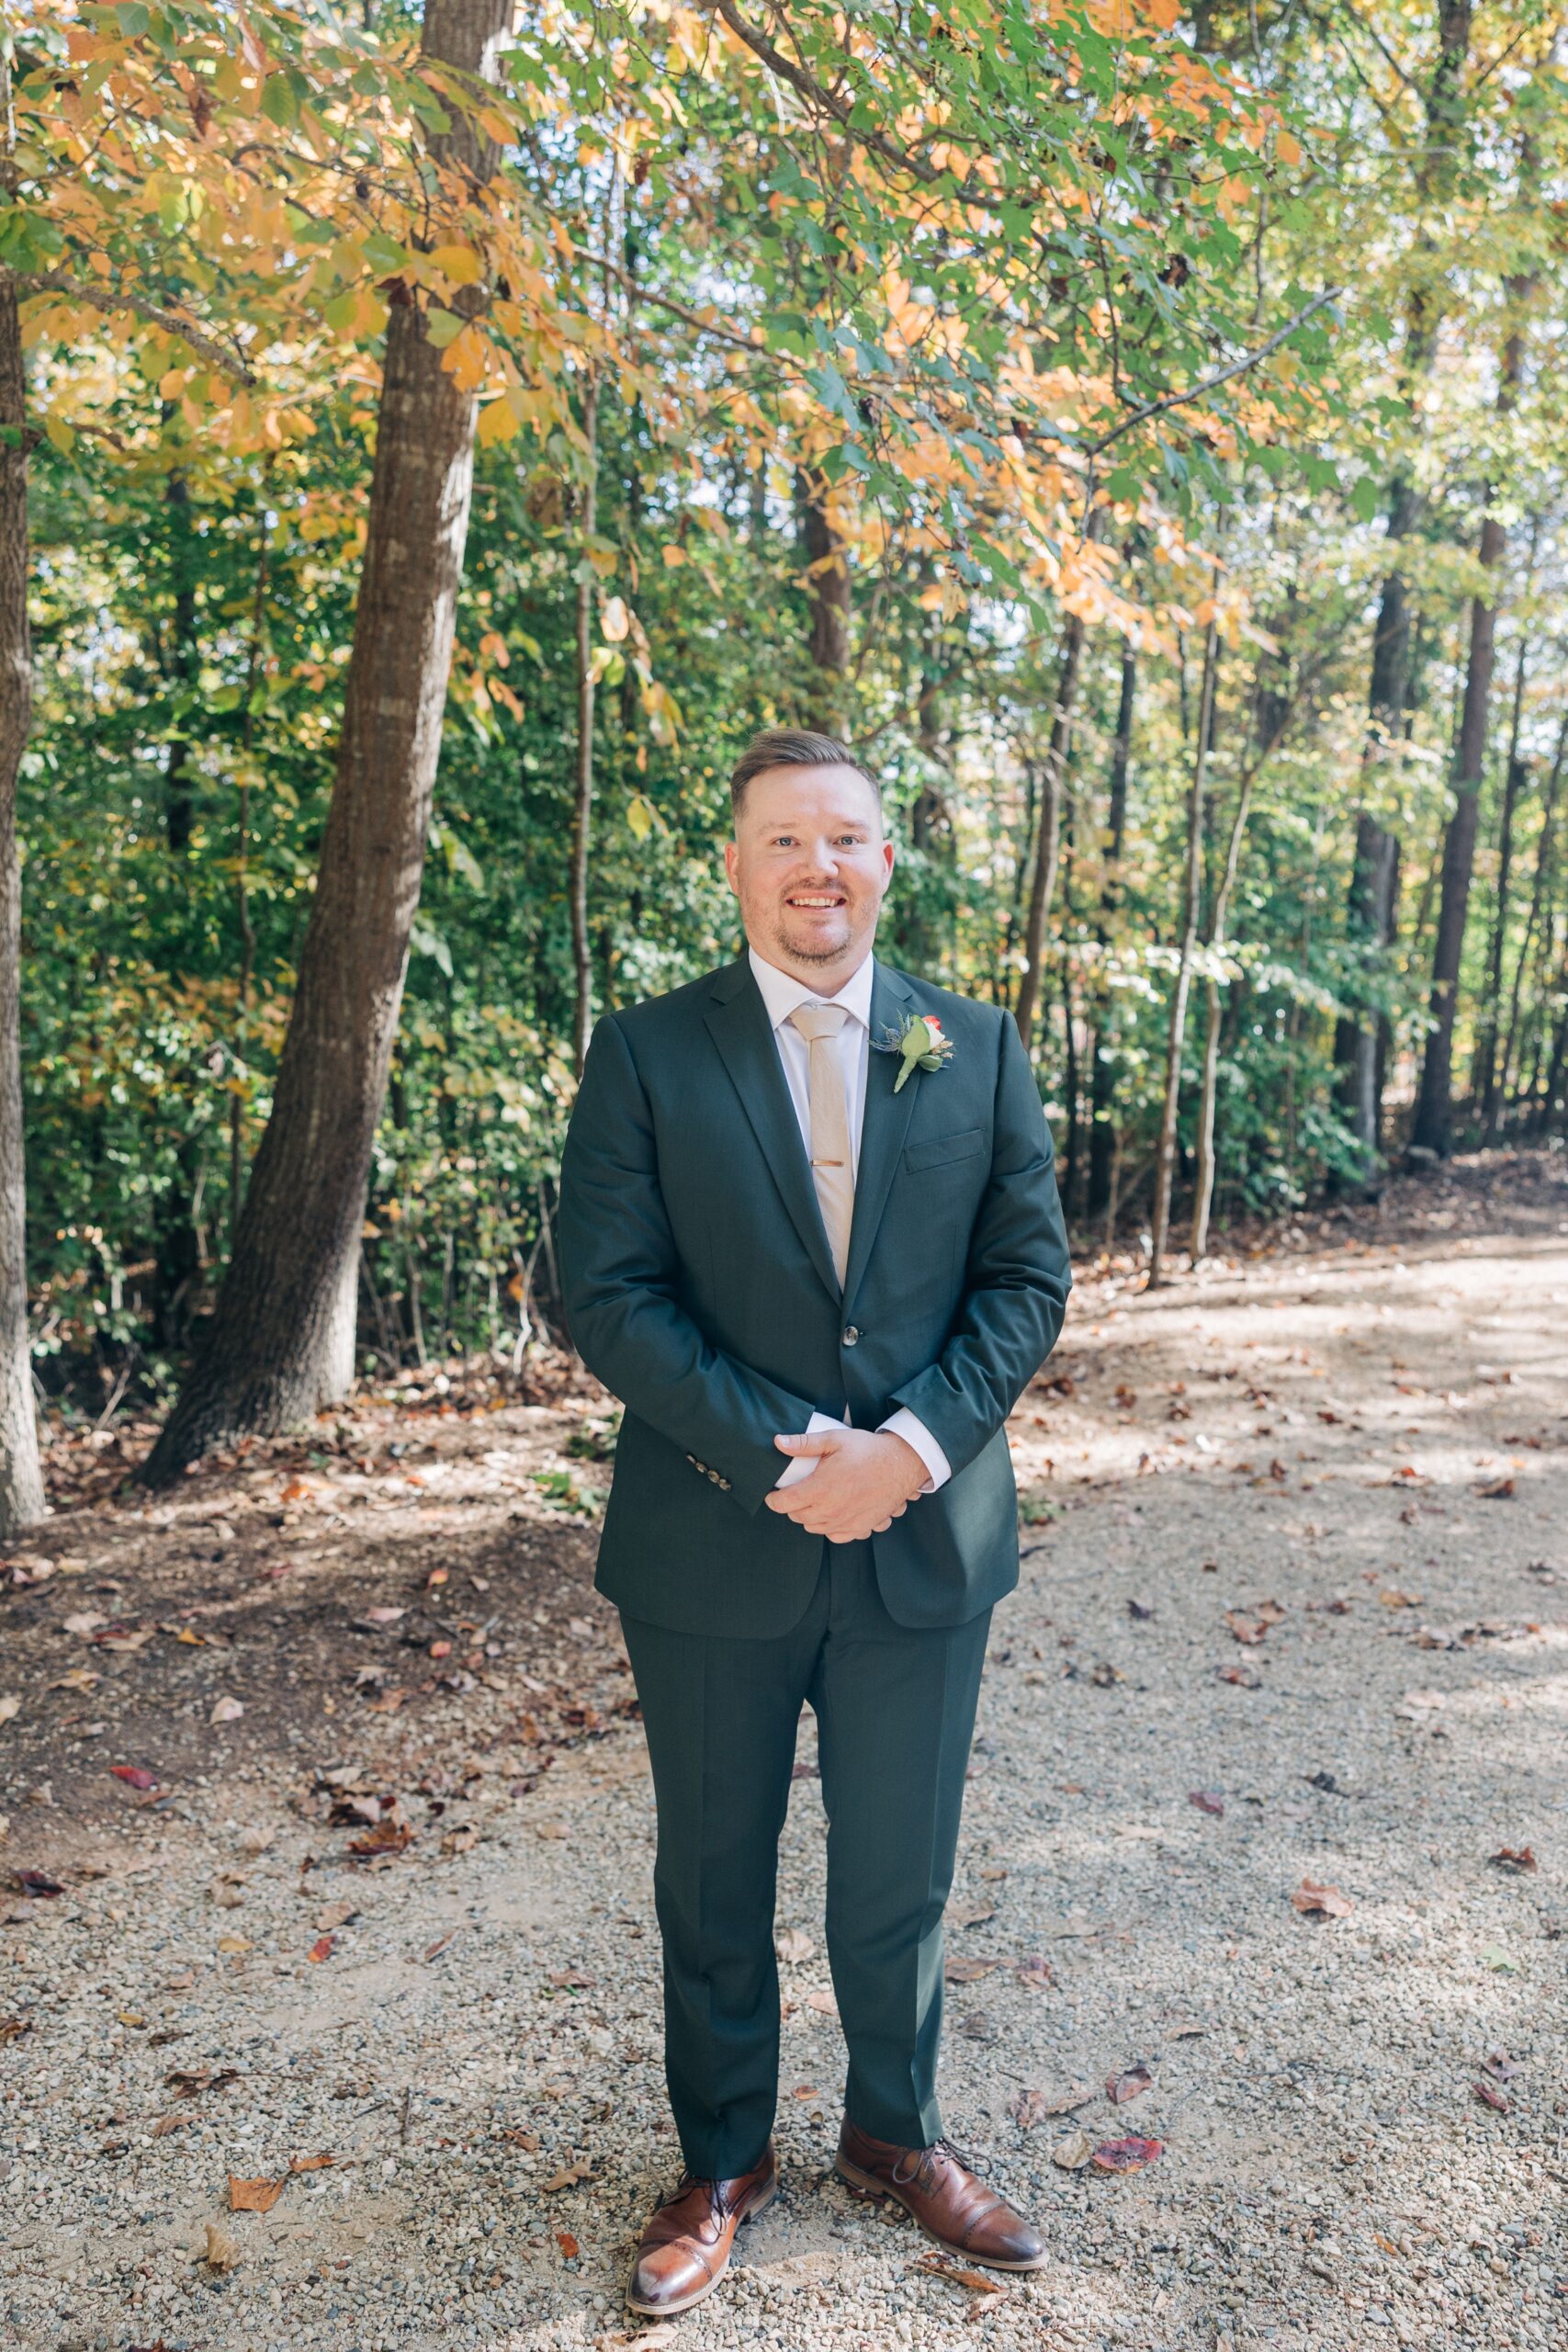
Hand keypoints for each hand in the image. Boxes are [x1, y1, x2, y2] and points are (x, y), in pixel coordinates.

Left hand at [765, 1426, 927, 1542]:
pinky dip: (829, 1527)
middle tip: (796, 1492)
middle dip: (791, 1506)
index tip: (772, 1494)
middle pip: (797, 1517)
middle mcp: (830, 1510)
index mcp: (820, 1489)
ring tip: (814, 1501)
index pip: (784, 1504)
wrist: (902, 1464)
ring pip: (814, 1528)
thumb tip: (778, 1442)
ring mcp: (845, 1522)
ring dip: (809, 1517)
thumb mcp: (834, 1439)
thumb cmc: (868, 1450)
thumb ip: (804, 1443)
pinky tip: (832, 1513)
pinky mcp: (860, 1528)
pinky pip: (835, 1536)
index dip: (773, 1500)